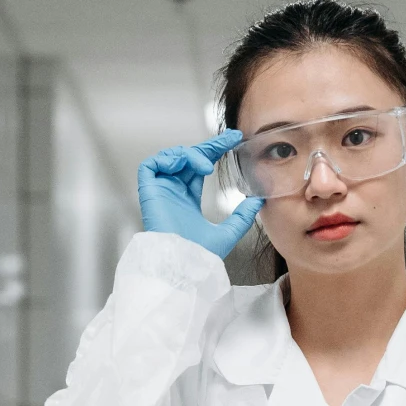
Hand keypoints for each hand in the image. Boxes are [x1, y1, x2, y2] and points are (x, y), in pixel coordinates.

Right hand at [138, 132, 262, 256]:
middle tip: (230, 138)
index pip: (201, 167)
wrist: (182, 266)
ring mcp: (160, 192)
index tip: (234, 141)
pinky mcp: (148, 192)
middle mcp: (173, 193)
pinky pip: (150, 165)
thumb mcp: (228, 232)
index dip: (215, 152)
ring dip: (190, 154)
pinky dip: (167, 159)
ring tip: (206, 164)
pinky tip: (183, 165)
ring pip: (170, 158)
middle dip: (209, 146)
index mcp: (188, 200)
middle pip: (188, 159)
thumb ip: (242, 216)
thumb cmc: (199, 256)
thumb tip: (258, 200)